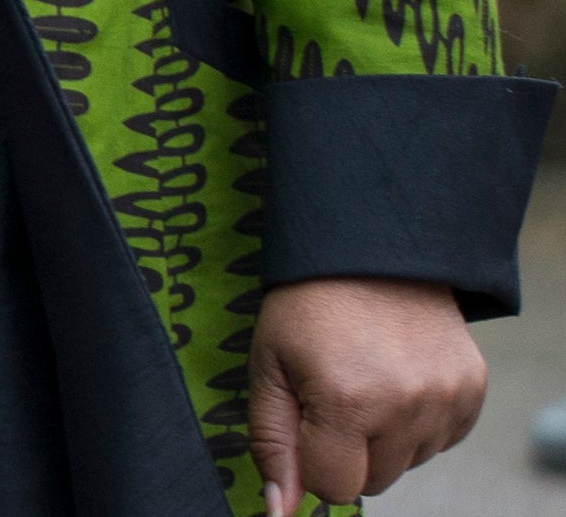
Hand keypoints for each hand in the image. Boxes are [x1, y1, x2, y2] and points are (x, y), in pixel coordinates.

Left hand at [248, 275, 482, 512]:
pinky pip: (439, 441)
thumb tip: (279, 510)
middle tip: (333, 394)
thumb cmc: (307, 306)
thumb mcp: (268, 365)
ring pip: (406, 464)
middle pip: (372, 483)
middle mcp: (405, 406)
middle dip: (346, 452)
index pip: (332, 487)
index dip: (311, 460)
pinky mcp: (471, 392)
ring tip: (365, 378)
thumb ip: (271, 443)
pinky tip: (396, 378)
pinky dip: (416, 423)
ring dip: (383, 437)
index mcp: (345, 401)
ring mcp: (445, 400)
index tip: (305, 420)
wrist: (371, 248)